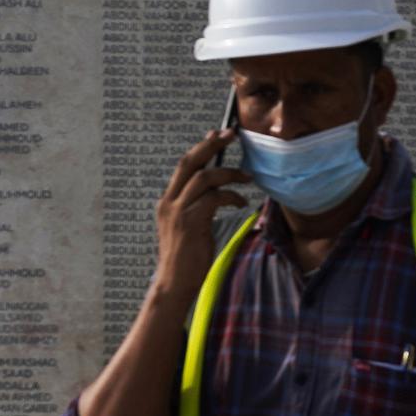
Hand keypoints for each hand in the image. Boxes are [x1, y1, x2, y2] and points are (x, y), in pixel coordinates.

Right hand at [153, 128, 254, 299]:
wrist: (175, 282)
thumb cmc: (188, 257)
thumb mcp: (190, 226)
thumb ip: (199, 207)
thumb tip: (218, 192)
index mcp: (168, 200)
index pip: (184, 165)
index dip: (202, 147)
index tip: (218, 133)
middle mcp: (169, 201)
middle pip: (190, 162)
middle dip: (212, 144)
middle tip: (232, 133)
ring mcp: (178, 211)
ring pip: (204, 177)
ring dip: (229, 173)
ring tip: (247, 177)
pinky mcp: (190, 222)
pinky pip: (214, 198)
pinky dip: (230, 196)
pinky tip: (241, 202)